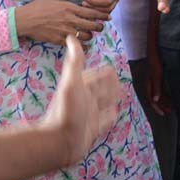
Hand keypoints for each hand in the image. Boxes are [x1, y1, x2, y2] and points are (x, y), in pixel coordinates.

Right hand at [14, 0, 110, 45]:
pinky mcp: (59, 40)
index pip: (91, 12)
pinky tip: (84, 46)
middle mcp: (70, 20)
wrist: (25, 20)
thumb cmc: (38, 7)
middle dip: (99, 27)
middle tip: (101, 27)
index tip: (108, 17)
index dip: (102, 15)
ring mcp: (65, 31)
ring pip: (86, 36)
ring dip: (90, 36)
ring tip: (90, 34)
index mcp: (70, 8)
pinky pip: (75, 45)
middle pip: (92, 25)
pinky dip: (82, 47)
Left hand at [40, 35, 120, 167]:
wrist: (59, 142)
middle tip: (120, 82)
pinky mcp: (94, 129)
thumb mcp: (71, 83)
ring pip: (105, 103)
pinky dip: (111, 115)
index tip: (113, 69)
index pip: (97, 76)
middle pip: (102, 89)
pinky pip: (105, 120)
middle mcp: (86, 100)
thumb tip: (71, 37)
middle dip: (110, 85)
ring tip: (119, 95)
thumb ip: (74, 62)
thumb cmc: (65, 111)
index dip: (105, 73)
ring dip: (111, 99)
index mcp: (82, 87)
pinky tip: (114, 113)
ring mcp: (90, 114)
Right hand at [146, 50, 170, 115]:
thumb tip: (155, 100)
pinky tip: (171, 97)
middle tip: (170, 112)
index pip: (151, 100)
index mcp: (148, 86)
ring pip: (158, 96)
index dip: (157, 108)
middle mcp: (150, 86)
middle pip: (155, 99)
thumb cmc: (155, 63)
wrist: (154, 52)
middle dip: (162, 106)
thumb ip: (156, 87)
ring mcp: (153, 83)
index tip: (164, 113)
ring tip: (172, 107)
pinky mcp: (157, 79)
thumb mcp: (156, 76)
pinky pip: (160, 90)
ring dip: (164, 102)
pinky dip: (165, 95)